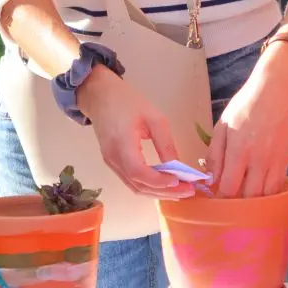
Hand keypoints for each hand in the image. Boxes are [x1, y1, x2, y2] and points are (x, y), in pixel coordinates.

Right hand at [77, 70, 195, 200]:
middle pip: (138, 185)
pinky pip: (131, 181)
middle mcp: (112, 158)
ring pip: (134, 187)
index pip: (139, 172)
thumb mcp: (153, 117)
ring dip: (157, 192)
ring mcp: (110, 162)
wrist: (99, 95)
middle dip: (164, 192)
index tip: (180, 182)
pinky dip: (148, 186)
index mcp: (121, 142)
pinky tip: (164, 184)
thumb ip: (165, 144)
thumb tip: (178, 168)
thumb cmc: (127, 101)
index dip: (159, 181)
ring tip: (180, 190)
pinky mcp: (112, 163)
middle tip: (188, 190)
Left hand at [209, 41, 287, 197]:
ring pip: (266, 196)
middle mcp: (258, 160)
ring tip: (243, 203)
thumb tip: (210, 179)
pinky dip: (269, 194)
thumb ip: (215, 153)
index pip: (228, 187)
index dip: (220, 199)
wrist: (278, 91)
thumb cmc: (246, 105)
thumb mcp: (223, 124)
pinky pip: (278, 187)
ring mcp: (275, 162)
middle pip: (249, 197)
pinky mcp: (287, 160)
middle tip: (228, 206)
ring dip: (254, 203)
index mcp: (239, 150)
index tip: (214, 202)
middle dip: (238, 205)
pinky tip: (259, 193)